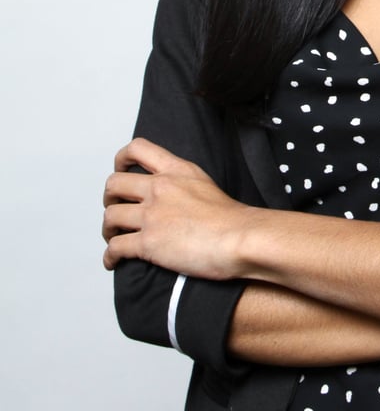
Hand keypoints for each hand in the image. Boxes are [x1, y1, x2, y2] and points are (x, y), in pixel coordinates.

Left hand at [102, 137, 254, 277]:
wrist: (240, 238)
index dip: (121, 159)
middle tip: (116, 208)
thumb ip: (183, 183)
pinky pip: (115, 248)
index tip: (120, 170)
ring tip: (114, 237)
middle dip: (109, 198)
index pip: (137, 148)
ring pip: (110, 216)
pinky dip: (109, 256)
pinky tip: (113, 262)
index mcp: (175, 170)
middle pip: (114, 184)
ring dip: (108, 229)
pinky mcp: (149, 243)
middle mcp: (160, 188)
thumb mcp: (204, 183)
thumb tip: (173, 194)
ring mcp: (152, 215)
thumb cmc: (231, 218)